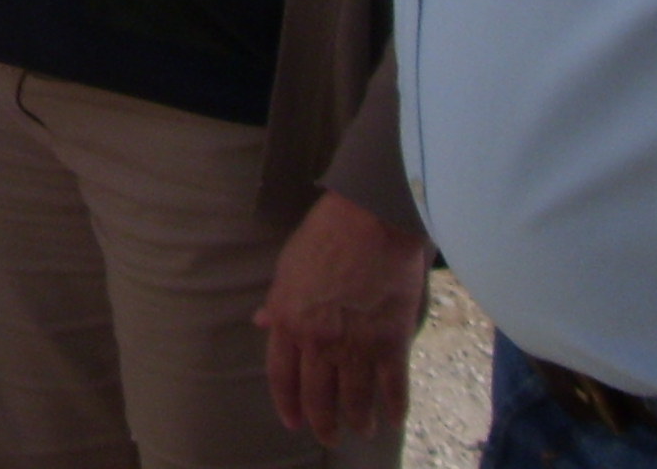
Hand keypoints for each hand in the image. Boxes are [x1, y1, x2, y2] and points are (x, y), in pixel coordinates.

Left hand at [257, 189, 431, 443]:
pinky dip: (394, 407)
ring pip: (355, 398)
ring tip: (361, 429)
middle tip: (329, 436)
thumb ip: (277, 301)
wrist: (369, 220)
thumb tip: (262, 323)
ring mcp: (357, 345)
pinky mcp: (391, 342)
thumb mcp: (287, 267)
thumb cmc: (324, 235)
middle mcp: (319, 342)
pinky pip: (393, 387)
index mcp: (288, 322)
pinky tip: (393, 419)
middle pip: (318, 396)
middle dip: (323, 422)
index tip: (292, 422)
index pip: (281, 377)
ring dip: (357, 419)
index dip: (287, 404)